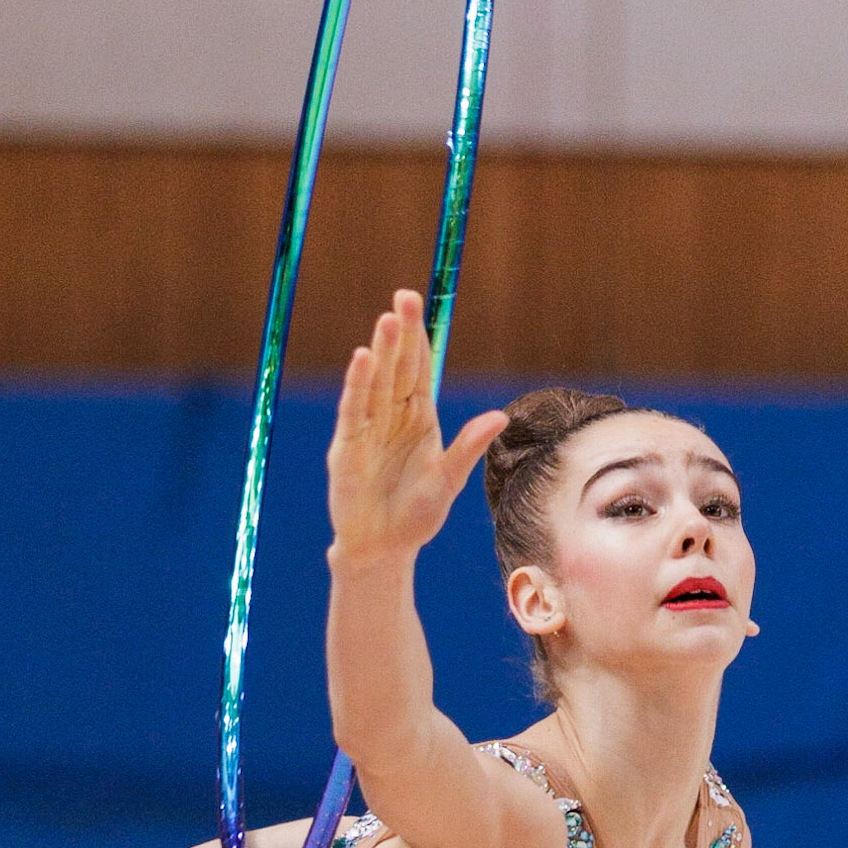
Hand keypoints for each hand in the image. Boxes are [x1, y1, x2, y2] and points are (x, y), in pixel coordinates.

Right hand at [327, 289, 506, 563]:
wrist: (382, 550)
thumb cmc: (415, 516)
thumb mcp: (449, 481)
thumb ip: (468, 447)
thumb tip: (500, 417)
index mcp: (418, 419)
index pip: (418, 369)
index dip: (418, 337)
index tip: (417, 304)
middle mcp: (391, 418)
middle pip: (396, 367)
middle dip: (400, 333)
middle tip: (404, 297)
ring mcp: (367, 430)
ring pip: (376, 382)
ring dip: (381, 352)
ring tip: (387, 321)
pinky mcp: (347, 449)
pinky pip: (354, 410)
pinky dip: (358, 385)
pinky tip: (363, 360)